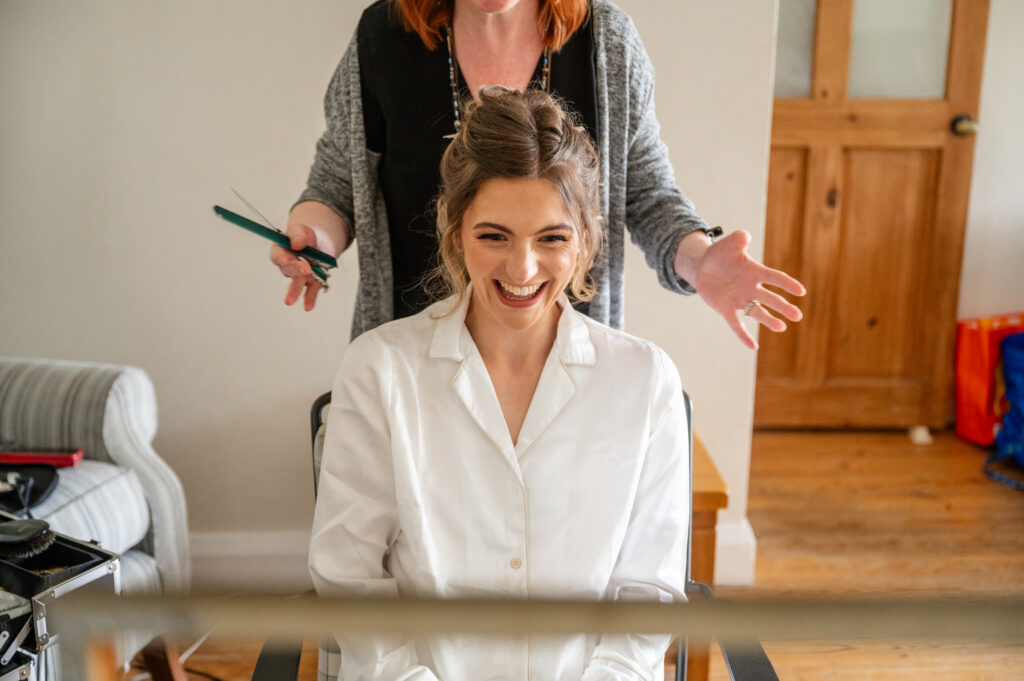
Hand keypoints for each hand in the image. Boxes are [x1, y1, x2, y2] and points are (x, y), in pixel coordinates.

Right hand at [270, 222, 326, 310]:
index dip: (281, 259)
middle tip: (305, 270)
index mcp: (281, 251)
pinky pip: (311, 291)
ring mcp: (300, 276)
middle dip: (297, 269)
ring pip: (297, 282)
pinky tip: (308, 307)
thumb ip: (299, 235)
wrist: (316, 243)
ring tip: (289, 301)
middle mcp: (288, 266)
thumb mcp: (301, 230)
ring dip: (295, 291)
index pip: (278, 256)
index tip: (285, 260)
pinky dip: (310, 299)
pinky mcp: (312, 282)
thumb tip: (297, 244)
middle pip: (289, 269)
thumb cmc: (303, 236)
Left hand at [689, 230, 805, 349]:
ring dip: (769, 320)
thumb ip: (738, 239)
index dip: (787, 284)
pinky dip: (744, 334)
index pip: (774, 278)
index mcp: (755, 271)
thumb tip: (745, 236)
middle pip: (770, 298)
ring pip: (758, 311)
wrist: (702, 267)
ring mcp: (740, 299)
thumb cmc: (720, 254)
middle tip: (797, 316)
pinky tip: (753, 346)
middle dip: (783, 306)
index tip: (800, 291)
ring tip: (781, 328)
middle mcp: (751, 287)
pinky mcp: (726, 309)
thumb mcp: (728, 244)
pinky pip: (736, 324)